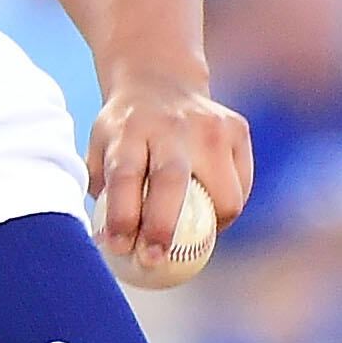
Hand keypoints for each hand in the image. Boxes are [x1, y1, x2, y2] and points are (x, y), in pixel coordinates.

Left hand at [84, 70, 252, 277]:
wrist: (161, 82)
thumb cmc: (125, 133)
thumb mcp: (101, 148)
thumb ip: (103, 191)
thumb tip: (110, 245)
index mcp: (129, 129)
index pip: (125, 175)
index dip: (122, 216)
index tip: (118, 247)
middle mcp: (171, 125)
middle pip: (172, 181)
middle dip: (163, 227)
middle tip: (155, 260)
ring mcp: (210, 126)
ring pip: (222, 194)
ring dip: (209, 226)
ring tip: (191, 238)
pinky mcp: (238, 130)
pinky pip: (240, 188)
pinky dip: (226, 210)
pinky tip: (209, 210)